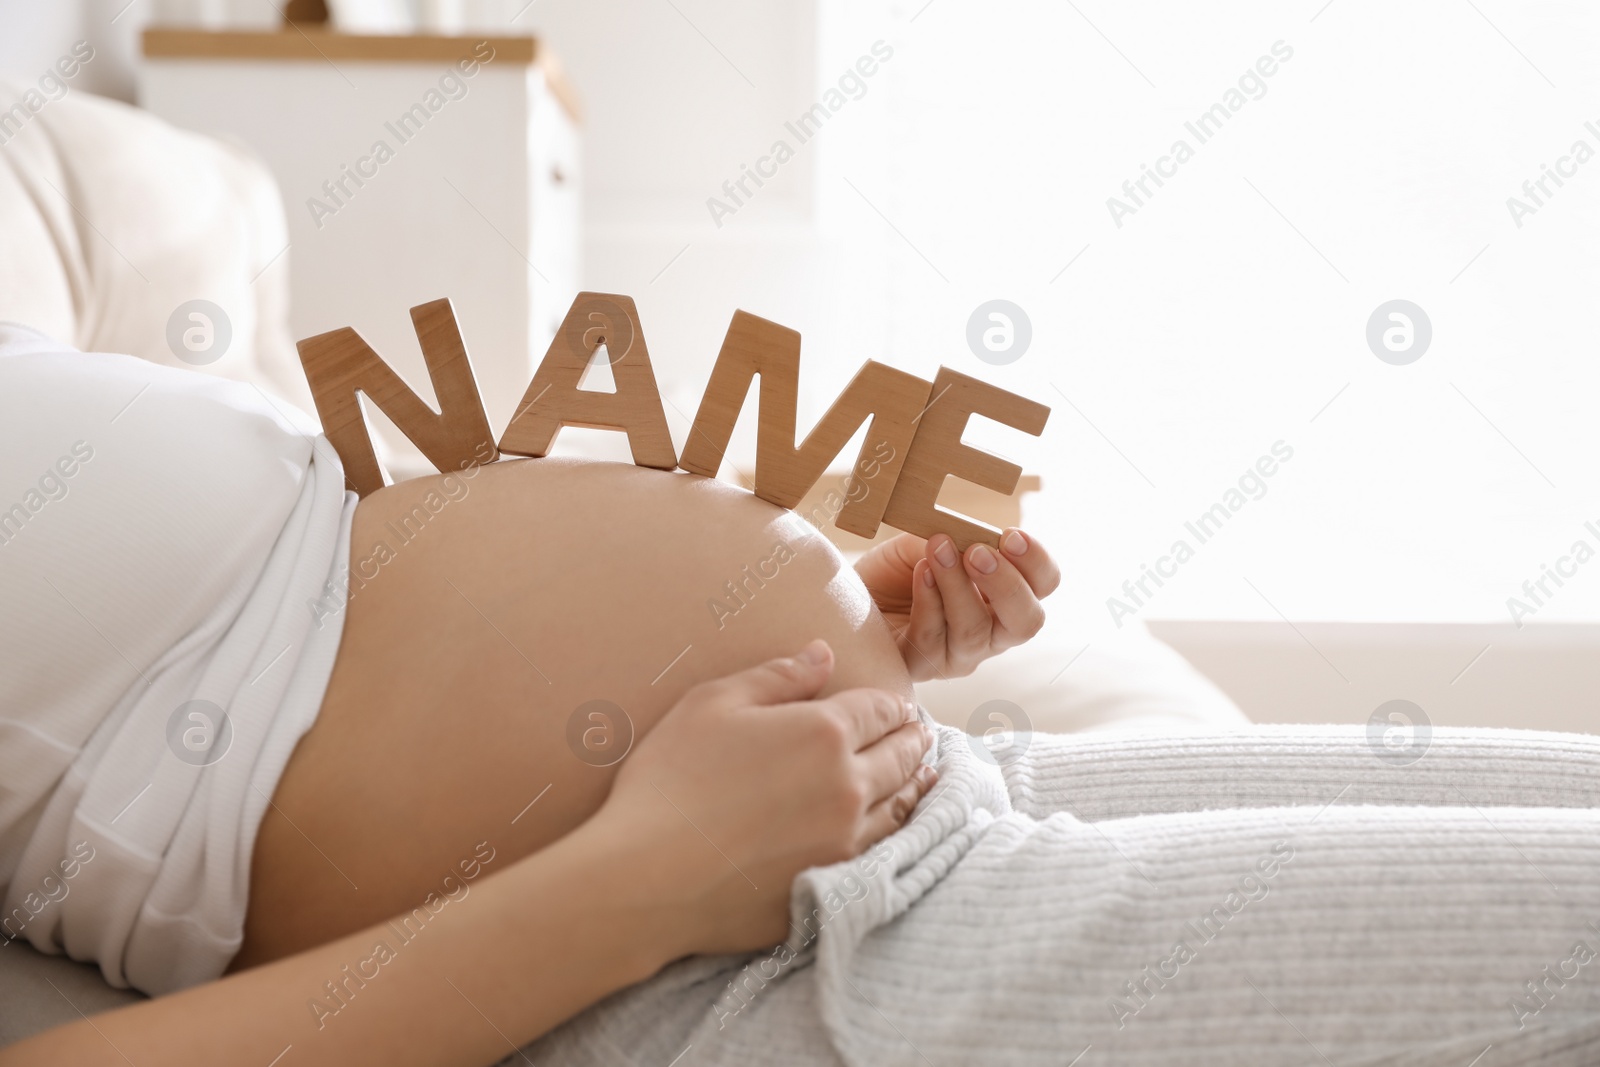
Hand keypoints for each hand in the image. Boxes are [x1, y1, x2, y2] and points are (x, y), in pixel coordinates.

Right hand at [592, 639, 935, 955]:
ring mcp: (846, 840)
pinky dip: (899, 827)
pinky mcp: (834, 884)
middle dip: (913, 738)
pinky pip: (883, 848)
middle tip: (920, 732)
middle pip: (901, 755)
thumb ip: (777, 676)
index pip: (880, 709)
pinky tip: (895, 822)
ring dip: (915, 783)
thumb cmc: (670, 781)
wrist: (647, 878)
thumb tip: (823, 654)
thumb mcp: (713, 704)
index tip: (900, 705)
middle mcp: (849, 785)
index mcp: (824, 732)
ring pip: (901, 804)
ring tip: (923, 773)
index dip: (893, 704)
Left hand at [855, 528, 1060, 681]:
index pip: (1043, 585)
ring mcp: (959, 656)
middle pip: (1026, 621)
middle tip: (978, 553)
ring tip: (937, 548)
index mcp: (1004, 598)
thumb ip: (956, 537)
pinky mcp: (921, 667)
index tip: (1011, 535)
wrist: (846, 595)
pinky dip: (928, 600)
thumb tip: (973, 537)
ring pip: (974, 629)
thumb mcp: (927, 540)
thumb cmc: (894, 570)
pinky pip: (932, 638)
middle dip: (1006, 584)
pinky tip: (920, 572)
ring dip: (956, 585)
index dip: (1036, 562)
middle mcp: (991, 633)